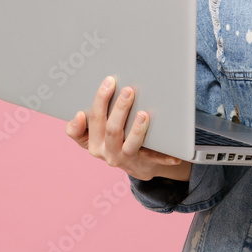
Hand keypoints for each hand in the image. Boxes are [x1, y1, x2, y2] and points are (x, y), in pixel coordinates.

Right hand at [65, 76, 189, 181]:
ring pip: (130, 144)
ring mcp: (125, 159)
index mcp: (92, 142)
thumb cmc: (114, 140)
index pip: (90, 121)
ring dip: (137, 130)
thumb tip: (78, 115)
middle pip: (111, 129)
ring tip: (143, 115)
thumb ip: (85, 124)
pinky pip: (155, 159)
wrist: (136, 165)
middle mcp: (106, 152)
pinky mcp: (143, 163)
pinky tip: (174, 155)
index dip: (97, 104)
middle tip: (128, 90)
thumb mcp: (94, 134)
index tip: (106, 85)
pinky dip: (165, 157)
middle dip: (120, 108)